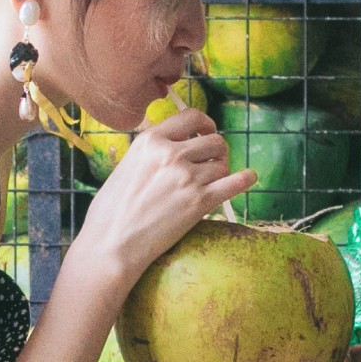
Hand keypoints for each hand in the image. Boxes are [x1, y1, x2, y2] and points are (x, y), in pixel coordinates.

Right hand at [74, 107, 256, 285]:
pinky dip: (245, 179)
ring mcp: (187, 177)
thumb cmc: (112, 210)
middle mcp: (170, 154)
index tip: (207, 132)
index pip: (192, 116)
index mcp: (150, 140)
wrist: (111, 244)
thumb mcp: (127, 165)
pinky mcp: (199, 203)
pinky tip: (249, 177)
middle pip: (214, 140)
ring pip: (223, 163)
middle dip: (217, 150)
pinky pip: (234, 184)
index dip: (205, 123)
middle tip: (212, 162)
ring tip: (213, 181)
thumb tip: (174, 144)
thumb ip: (152, 152)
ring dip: (222, 171)